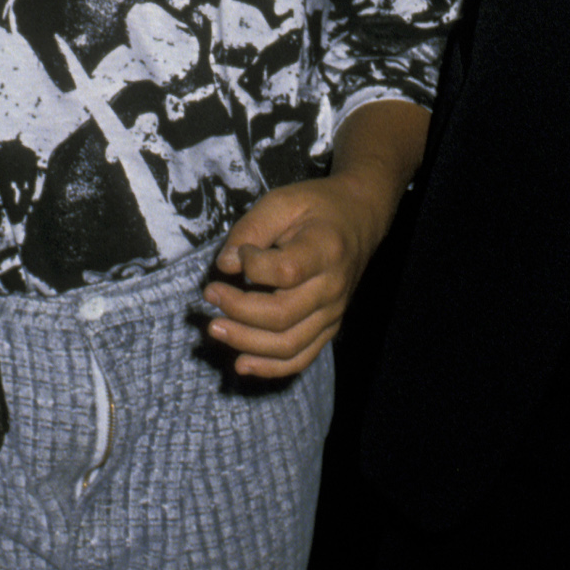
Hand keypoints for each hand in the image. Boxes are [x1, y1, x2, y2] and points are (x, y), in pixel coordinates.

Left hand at [203, 171, 391, 379]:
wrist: (360, 218)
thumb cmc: (317, 207)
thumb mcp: (282, 201)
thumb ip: (251, 228)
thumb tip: (225, 265)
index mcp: (324, 250)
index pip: (286, 272)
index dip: (253, 266)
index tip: (240, 252)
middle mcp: (332, 287)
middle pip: (282, 316)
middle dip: (237, 310)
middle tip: (210, 294)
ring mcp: (333, 312)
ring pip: (288, 345)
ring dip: (246, 342)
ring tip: (215, 328)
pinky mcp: (329, 327)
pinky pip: (301, 358)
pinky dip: (270, 368)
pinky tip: (242, 364)